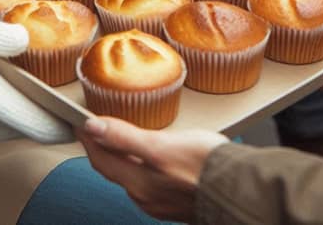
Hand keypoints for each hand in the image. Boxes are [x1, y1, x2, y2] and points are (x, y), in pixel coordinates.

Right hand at [0, 12, 71, 142]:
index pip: (28, 119)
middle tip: (76, 111)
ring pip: (14, 129)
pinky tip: (32, 103)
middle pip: (25, 127)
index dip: (57, 124)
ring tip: (59, 106)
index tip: (80, 121)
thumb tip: (26, 41)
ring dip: (34, 120)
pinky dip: (18, 119)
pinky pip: (1, 127)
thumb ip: (1, 35)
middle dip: (51, 121)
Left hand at [77, 116, 227, 221]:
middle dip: (101, 147)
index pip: (101, 160)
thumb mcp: (161, 146)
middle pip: (113, 169)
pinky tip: (147, 156)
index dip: (88, 138)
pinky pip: (147, 180)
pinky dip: (138, 164)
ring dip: (119, 156)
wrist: (243, 190)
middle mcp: (145, 197)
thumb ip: (125, 137)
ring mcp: (161, 202)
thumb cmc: (206, 165)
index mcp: (138, 184)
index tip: (79, 122)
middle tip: (94, 127)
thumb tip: (92, 128)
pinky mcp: (177, 200)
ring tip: (116, 137)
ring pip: (130, 175)